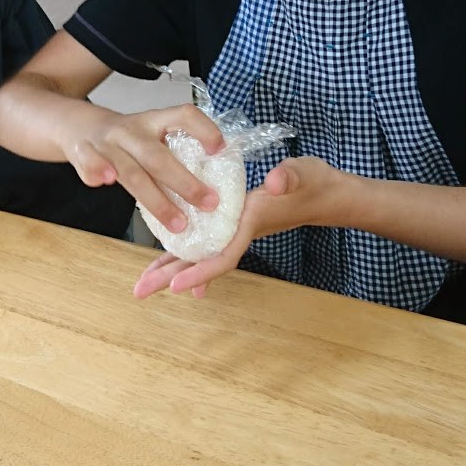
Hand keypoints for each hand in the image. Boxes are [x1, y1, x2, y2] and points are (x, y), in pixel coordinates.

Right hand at [63, 105, 225, 232]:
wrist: (77, 126)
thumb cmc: (124, 140)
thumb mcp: (148, 136)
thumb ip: (171, 156)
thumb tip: (208, 192)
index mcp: (153, 121)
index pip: (183, 116)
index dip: (203, 130)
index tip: (220, 150)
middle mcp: (131, 131)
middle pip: (158, 157)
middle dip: (185, 183)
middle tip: (209, 204)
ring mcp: (106, 143)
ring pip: (131, 172)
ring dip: (155, 200)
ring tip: (177, 223)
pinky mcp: (82, 153)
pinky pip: (90, 165)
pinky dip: (97, 172)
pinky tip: (107, 183)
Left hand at [134, 156, 344, 298]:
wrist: (326, 195)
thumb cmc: (313, 183)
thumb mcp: (302, 173)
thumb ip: (290, 177)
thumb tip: (276, 182)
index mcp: (250, 222)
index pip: (223, 255)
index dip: (199, 271)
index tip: (175, 287)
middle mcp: (239, 233)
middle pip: (202, 262)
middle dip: (170, 277)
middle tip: (138, 292)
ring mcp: (235, 232)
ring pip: (199, 255)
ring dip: (171, 268)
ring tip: (144, 282)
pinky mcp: (233, 225)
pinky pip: (205, 245)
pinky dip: (187, 256)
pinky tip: (174, 269)